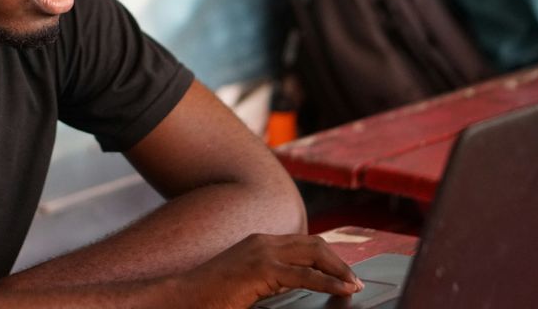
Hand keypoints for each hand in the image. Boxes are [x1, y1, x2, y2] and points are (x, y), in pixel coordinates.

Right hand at [177, 234, 363, 308]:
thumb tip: (293, 285)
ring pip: (314, 253)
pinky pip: (305, 275)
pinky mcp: (261, 270)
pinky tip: (342, 291)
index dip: (327, 257)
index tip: (343, 274)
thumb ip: (269, 279)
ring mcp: (262, 253)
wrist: (183, 297)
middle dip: (338, 261)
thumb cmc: (210, 295)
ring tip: (354, 285)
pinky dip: (328, 282)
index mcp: (259, 242)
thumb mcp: (247, 282)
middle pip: (314, 244)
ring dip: (339, 269)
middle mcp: (262, 241)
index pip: (303, 243)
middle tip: (355, 281)